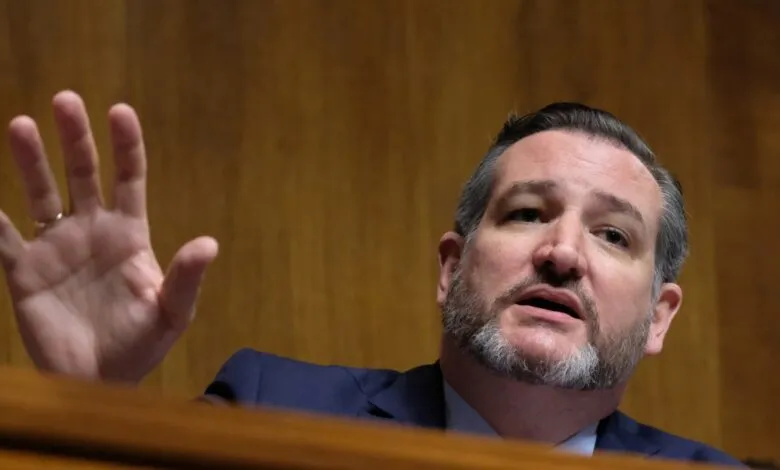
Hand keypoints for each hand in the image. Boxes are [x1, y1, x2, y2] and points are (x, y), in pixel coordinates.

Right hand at [0, 90, 217, 382]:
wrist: (99, 381)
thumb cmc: (140, 346)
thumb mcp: (172, 312)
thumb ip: (186, 278)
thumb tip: (209, 243)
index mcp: (130, 235)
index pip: (129, 179)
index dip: (125, 145)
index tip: (120, 111)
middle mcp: (92, 231)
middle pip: (84, 174)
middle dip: (76, 138)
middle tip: (66, 100)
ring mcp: (56, 248)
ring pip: (41, 194)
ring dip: (32, 161)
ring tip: (23, 125)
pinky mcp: (24, 272)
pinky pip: (2, 239)